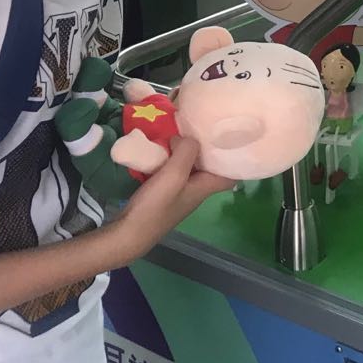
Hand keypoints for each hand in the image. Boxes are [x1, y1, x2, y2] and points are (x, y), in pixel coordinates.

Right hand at [107, 137, 232, 262]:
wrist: (128, 234)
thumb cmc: (155, 206)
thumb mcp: (174, 174)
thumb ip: (186, 152)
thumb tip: (187, 138)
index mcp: (204, 188)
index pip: (230, 175)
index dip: (234, 158)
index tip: (231, 138)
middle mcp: (195, 191)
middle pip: (209, 168)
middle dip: (207, 149)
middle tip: (202, 128)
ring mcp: (178, 194)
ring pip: (189, 169)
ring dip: (186, 153)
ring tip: (182, 132)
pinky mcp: (162, 195)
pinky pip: (172, 172)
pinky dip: (170, 160)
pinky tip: (163, 149)